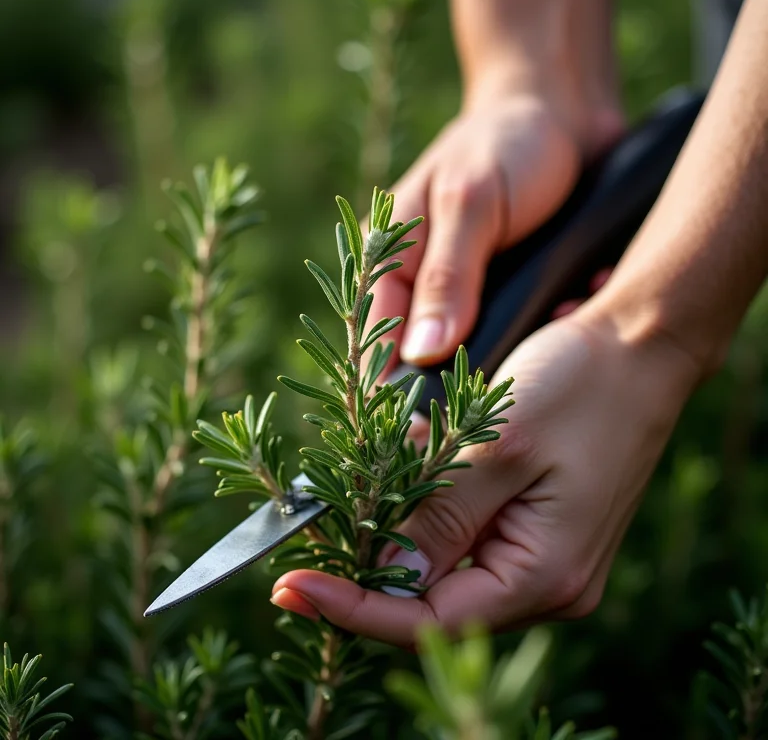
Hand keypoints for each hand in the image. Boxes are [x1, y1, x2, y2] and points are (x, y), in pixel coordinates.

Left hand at [271, 303, 700, 645]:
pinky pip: (462, 536)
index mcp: (544, 576)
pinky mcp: (533, 527)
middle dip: (366, 564)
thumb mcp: (502, 446)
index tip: (288, 584)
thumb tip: (381, 573)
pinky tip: (404, 464)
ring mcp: (539, 556)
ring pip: (442, 567)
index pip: (428, 622)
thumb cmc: (585, 386)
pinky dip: (423, 509)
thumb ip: (439, 514)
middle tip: (312, 525)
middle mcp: (545, 582)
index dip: (352, 607)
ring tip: (356, 483)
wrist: (639, 346)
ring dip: (392, 529)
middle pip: (431, 601)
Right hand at [364, 92, 619, 366]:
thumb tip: (422, 353)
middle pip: (425, 357)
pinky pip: (516, 330)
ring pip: (475, 349)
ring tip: (559, 314)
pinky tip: (574, 301)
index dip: (394, 384)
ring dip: (518, 345)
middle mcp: (422, 283)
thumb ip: (448, 277)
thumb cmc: (507, 145)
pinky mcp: (502, 293)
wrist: (564, 115)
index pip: (376, 338)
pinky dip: (546, 325)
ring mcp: (464, 291)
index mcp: (391, 259)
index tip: (428, 423)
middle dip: (470, 368)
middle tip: (516, 367)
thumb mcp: (473, 204)